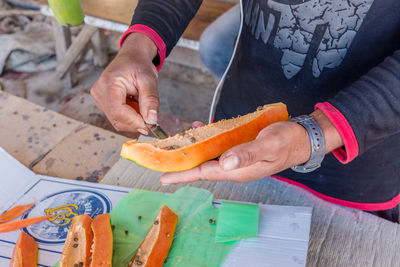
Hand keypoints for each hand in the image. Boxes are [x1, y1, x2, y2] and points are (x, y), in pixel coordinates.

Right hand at [91, 33, 158, 134]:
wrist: (131, 57)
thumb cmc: (139, 65)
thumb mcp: (149, 79)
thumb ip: (150, 100)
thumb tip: (151, 120)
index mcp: (108, 83)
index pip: (118, 112)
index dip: (135, 122)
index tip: (150, 125)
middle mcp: (99, 92)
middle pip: (117, 119)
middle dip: (136, 121)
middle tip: (151, 115)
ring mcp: (98, 99)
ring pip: (118, 121)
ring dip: (133, 118)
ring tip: (140, 103)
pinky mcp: (102, 103)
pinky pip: (117, 118)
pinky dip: (129, 116)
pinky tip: (134, 104)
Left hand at [160, 110, 343, 183]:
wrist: (300, 138)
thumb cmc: (286, 142)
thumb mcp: (268, 146)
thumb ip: (247, 154)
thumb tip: (225, 163)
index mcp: (238, 170)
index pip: (204, 174)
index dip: (183, 174)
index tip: (163, 177)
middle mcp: (234, 167)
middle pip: (201, 167)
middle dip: (182, 164)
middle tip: (163, 158)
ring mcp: (236, 158)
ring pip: (208, 156)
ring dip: (192, 150)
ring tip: (176, 142)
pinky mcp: (239, 149)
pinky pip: (218, 146)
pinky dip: (206, 138)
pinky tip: (199, 129)